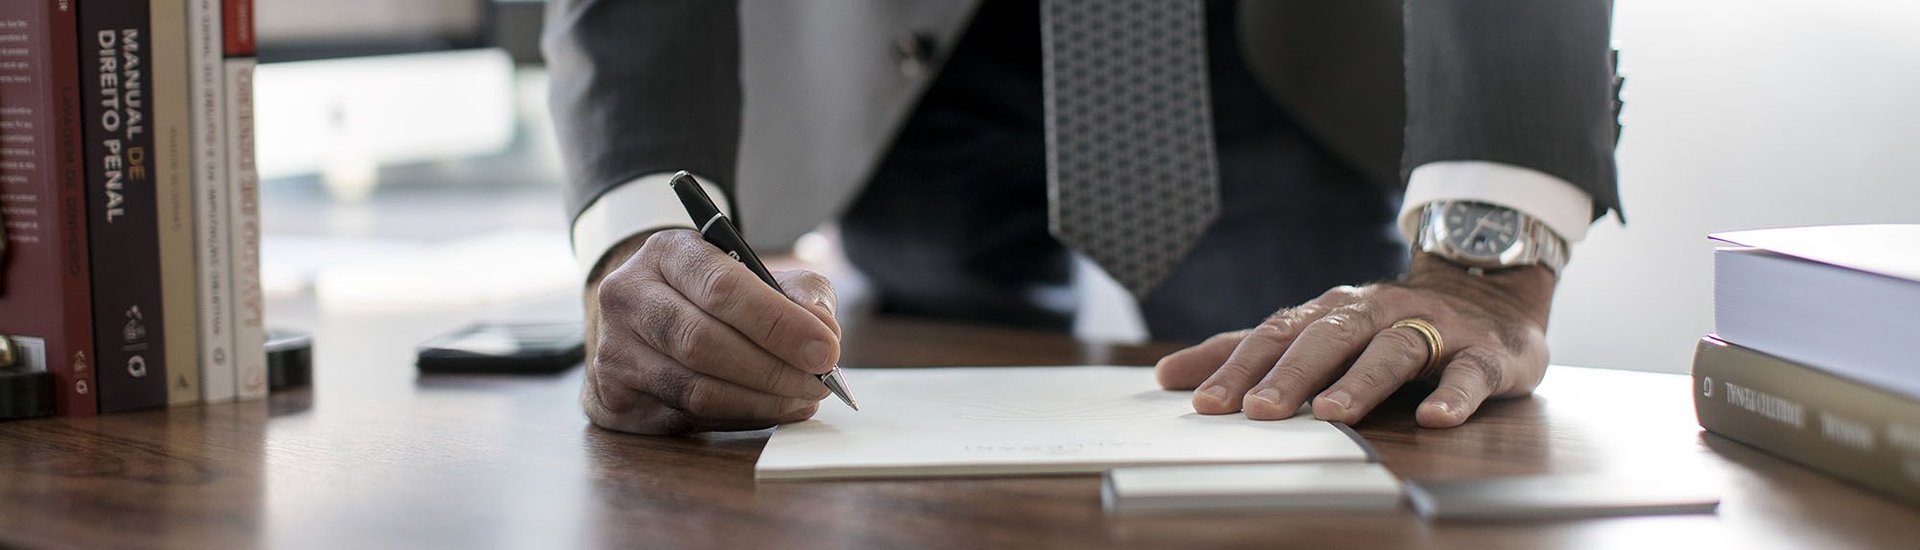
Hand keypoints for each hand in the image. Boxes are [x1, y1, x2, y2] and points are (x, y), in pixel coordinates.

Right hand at [583, 230, 840, 433]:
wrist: (646, 315)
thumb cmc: (713, 294)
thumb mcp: (759, 273)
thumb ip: (800, 295)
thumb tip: (824, 336)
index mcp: (666, 252)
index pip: (722, 287)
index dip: (778, 324)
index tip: (826, 351)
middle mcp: (627, 297)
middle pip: (703, 343)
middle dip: (773, 370)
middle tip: (820, 385)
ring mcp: (612, 350)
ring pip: (694, 389)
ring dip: (760, 402)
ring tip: (802, 399)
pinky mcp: (612, 399)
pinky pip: (684, 419)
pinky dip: (738, 420)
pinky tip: (771, 411)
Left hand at [1153, 253, 1555, 427]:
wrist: (1488, 288)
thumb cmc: (1387, 323)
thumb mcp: (1317, 332)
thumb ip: (1247, 352)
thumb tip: (1167, 375)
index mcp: (1331, 311)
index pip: (1276, 336)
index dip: (1239, 367)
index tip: (1202, 401)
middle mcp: (1376, 312)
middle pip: (1327, 339)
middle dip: (1290, 375)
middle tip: (1257, 411)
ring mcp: (1432, 329)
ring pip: (1392, 351)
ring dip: (1361, 381)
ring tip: (1333, 412)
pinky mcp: (1483, 353)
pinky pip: (1468, 372)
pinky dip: (1451, 394)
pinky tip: (1434, 418)